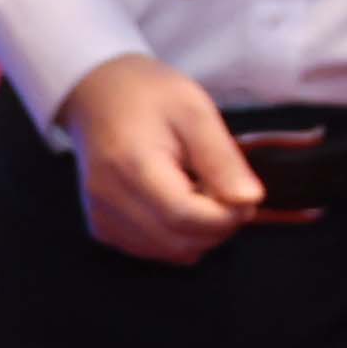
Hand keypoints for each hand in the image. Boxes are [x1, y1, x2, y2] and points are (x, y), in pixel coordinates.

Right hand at [61, 54, 272, 263]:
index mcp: (131, 164)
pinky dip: (178, 235)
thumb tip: (249, 201)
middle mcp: (109, 199)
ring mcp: (101, 218)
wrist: (97, 95)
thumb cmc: (148, 95)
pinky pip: (154, 250)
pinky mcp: (102, 229)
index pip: (186, 217)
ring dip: (200, 233)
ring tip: (199, 191)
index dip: (226, 215)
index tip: (244, 194)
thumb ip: (221, 158)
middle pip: (180, 242)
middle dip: (217, 225)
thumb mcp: (195, 111)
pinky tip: (177, 202)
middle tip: (226, 189)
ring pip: (171, 252)